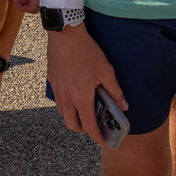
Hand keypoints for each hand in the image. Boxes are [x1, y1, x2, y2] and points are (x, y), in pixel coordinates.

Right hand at [47, 24, 127, 147]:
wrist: (65, 34)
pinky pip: (58, 101)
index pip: (88, 126)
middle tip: (93, 126)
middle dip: (82, 130)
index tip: (102, 140)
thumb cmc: (86, 51)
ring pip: (63, 113)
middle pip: (71, 125)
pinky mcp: (52, 81)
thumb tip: (123, 106)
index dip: (96, 136)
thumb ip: (115, 91)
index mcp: (81, 98)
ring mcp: (57, 90)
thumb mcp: (106, 71)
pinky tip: (74, 95)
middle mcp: (66, 98)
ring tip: (84, 110)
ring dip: (73, 117)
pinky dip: (66, 105)